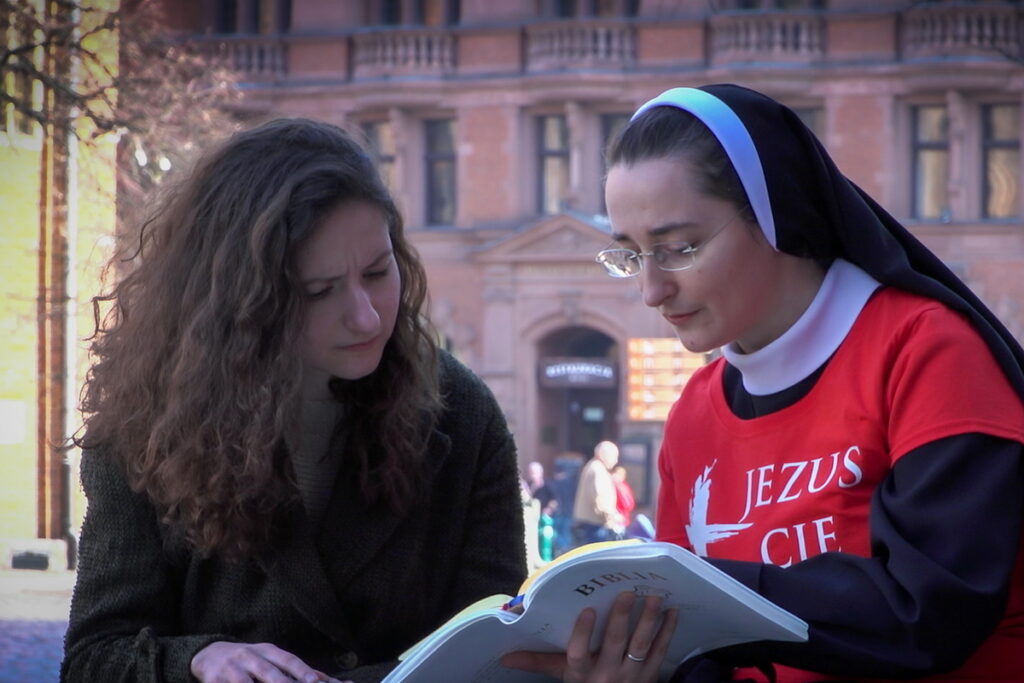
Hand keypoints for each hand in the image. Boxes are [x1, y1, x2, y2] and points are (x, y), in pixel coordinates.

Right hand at [190, 641, 349, 682]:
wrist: (208, 654)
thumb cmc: (248, 660)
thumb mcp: (268, 657)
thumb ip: (291, 668)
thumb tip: (322, 678)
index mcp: (266, 650)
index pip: (286, 659)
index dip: (300, 670)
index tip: (313, 680)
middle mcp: (248, 656)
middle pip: (267, 671)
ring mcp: (230, 669)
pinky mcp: (213, 681)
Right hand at [501, 591, 678, 682]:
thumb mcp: (562, 676)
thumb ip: (537, 662)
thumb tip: (504, 656)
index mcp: (581, 674)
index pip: (578, 655)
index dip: (582, 634)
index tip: (586, 610)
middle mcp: (606, 675)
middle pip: (614, 644)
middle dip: (621, 617)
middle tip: (627, 592)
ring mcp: (631, 676)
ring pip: (641, 645)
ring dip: (649, 620)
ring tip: (654, 596)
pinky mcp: (650, 676)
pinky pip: (661, 651)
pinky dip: (667, 631)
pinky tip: (673, 611)